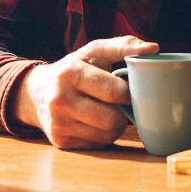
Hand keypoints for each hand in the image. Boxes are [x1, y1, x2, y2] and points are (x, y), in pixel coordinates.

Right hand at [12, 36, 158, 148]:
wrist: (37, 92)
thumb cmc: (74, 68)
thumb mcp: (93, 52)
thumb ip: (123, 47)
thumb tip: (153, 49)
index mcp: (70, 73)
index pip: (114, 92)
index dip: (129, 93)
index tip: (131, 90)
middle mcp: (60, 100)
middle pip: (111, 119)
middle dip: (124, 113)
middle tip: (122, 104)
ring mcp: (59, 123)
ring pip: (107, 135)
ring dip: (116, 126)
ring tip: (111, 112)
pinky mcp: (60, 141)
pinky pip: (97, 144)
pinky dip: (103, 135)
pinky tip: (97, 123)